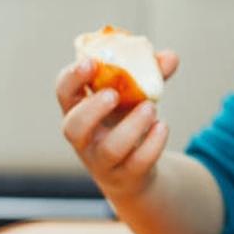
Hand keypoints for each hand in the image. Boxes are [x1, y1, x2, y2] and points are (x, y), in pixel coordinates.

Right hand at [55, 51, 178, 199]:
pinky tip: (162, 126)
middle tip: (113, 93)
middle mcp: (85, 138)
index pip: (64, 93)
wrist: (137, 169)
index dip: (72, 77)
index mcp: (79, 110)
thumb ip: (151, 74)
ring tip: (151, 107)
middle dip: (92, 109)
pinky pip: (137, 163)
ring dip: (132, 126)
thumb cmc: (128, 121)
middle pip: (74, 127)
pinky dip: (153, 143)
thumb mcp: (134, 96)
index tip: (91, 62)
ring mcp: (103, 161)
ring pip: (109, 150)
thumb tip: (170, 58)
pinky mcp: (126, 176)